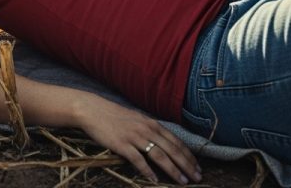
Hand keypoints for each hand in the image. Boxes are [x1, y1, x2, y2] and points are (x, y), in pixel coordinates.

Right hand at [76, 93, 201, 184]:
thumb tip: (164, 143)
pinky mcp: (122, 144)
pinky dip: (147, 171)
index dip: (188, 155)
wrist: (93, 110)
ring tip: (183, 181)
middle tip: (198, 178)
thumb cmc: (114, 116)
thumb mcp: (137, 119)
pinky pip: (138, 159)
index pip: (175, 141)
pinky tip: (154, 180)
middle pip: (171, 149)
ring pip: (159, 155)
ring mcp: (134, 136)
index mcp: (151, 123)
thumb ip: (150, 130)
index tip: (198, 167)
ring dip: (173, 170)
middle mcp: (146, 129)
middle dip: (186, 165)